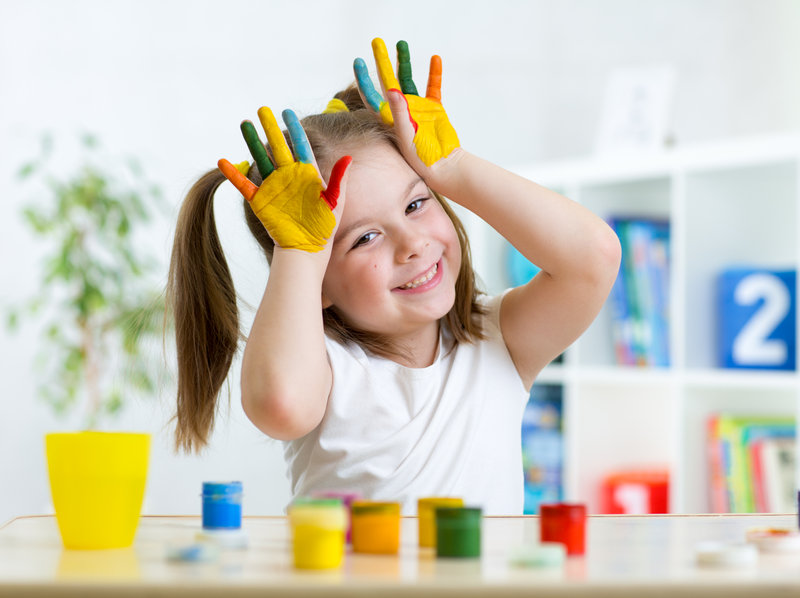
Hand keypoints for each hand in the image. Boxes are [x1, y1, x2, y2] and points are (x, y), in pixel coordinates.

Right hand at [218, 107, 350, 252]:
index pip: (300, 146)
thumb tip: (349, 158)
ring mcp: (274, 187)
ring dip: (252, 141)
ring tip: (245, 123)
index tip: (288, 112)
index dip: (294, 129)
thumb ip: (338, 180)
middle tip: (263, 109)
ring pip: (261, 159)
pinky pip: (244, 185)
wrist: (306, 249)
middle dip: (270, 128)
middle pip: (278, 147)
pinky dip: (233, 174)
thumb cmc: (324, 228)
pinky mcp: (261, 201)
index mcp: (308, 175)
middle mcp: (289, 177)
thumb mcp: (334, 203)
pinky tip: (223, 161)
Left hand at [354, 38, 459, 168]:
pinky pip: (433, 87)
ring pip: (408, 80)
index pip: (371, 94)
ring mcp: (417, 108)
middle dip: (382, 61)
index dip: (363, 79)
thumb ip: (399, 111)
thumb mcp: (406, 134)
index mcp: (388, 117)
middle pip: (388, 80)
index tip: (357, 61)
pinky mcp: (434, 109)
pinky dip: (434, 73)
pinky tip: (434, 58)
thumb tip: (390, 88)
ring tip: (401, 43)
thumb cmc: (420, 157)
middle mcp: (400, 110)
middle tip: (376, 42)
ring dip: (404, 62)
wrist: (443, 166)